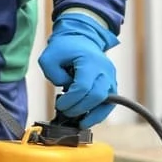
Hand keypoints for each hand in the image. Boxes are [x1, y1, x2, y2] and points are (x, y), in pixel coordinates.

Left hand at [37, 12, 119, 126]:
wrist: (82, 40)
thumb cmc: (65, 49)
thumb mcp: (49, 57)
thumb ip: (53, 74)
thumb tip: (65, 87)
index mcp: (90, 61)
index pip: (83, 87)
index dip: (70, 100)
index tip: (59, 105)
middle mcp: (104, 70)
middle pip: (97, 96)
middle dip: (79, 108)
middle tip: (65, 111)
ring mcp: (111, 78)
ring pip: (108, 103)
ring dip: (92, 115)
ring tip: (78, 122)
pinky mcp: (111, 85)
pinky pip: (109, 104)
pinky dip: (99, 114)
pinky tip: (87, 120)